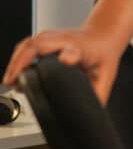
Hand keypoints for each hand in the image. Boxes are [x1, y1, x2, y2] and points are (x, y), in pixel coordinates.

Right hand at [3, 27, 126, 102]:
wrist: (104, 35)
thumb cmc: (103, 54)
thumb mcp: (106, 75)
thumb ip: (98, 94)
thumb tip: (91, 112)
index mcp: (83, 50)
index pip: (74, 51)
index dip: (69, 56)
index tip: (64, 60)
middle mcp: (67, 41)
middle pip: (41, 45)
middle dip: (23, 62)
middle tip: (15, 81)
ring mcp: (55, 37)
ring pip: (29, 44)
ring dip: (16, 61)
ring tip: (10, 80)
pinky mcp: (46, 38)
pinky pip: (27, 45)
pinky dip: (18, 58)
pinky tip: (14, 72)